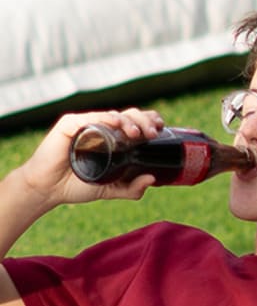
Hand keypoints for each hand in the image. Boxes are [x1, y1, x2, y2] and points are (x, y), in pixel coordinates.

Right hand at [19, 108, 164, 207]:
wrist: (47, 190)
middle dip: (145, 121)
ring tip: (137, 134)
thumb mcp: (110, 189)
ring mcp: (87, 124)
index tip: (160, 130)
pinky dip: (106, 118)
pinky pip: (91, 118)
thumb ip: (131, 188)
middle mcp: (103, 127)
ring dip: (129, 121)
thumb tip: (152, 179)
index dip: (150, 122)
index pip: (137, 123)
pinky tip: (116, 122)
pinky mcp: (70, 124)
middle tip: (152, 133)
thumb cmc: (77, 186)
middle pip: (130, 116)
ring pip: (115, 115)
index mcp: (114, 138)